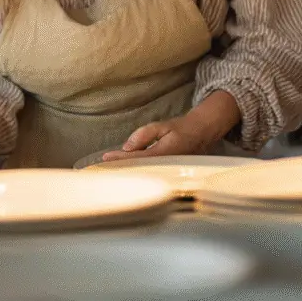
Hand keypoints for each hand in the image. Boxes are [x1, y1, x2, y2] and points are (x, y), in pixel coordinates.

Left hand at [101, 91, 240, 162]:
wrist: (201, 135)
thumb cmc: (180, 129)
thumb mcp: (161, 126)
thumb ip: (144, 135)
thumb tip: (127, 147)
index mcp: (164, 153)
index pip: (137, 158)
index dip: (121, 158)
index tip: (106, 158)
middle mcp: (165, 166)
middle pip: (139, 170)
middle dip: (120, 169)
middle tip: (101, 169)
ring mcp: (167, 172)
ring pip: (143, 174)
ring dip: (126, 173)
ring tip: (108, 172)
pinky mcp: (167, 173)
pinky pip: (148, 174)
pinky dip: (135, 173)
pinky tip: (124, 172)